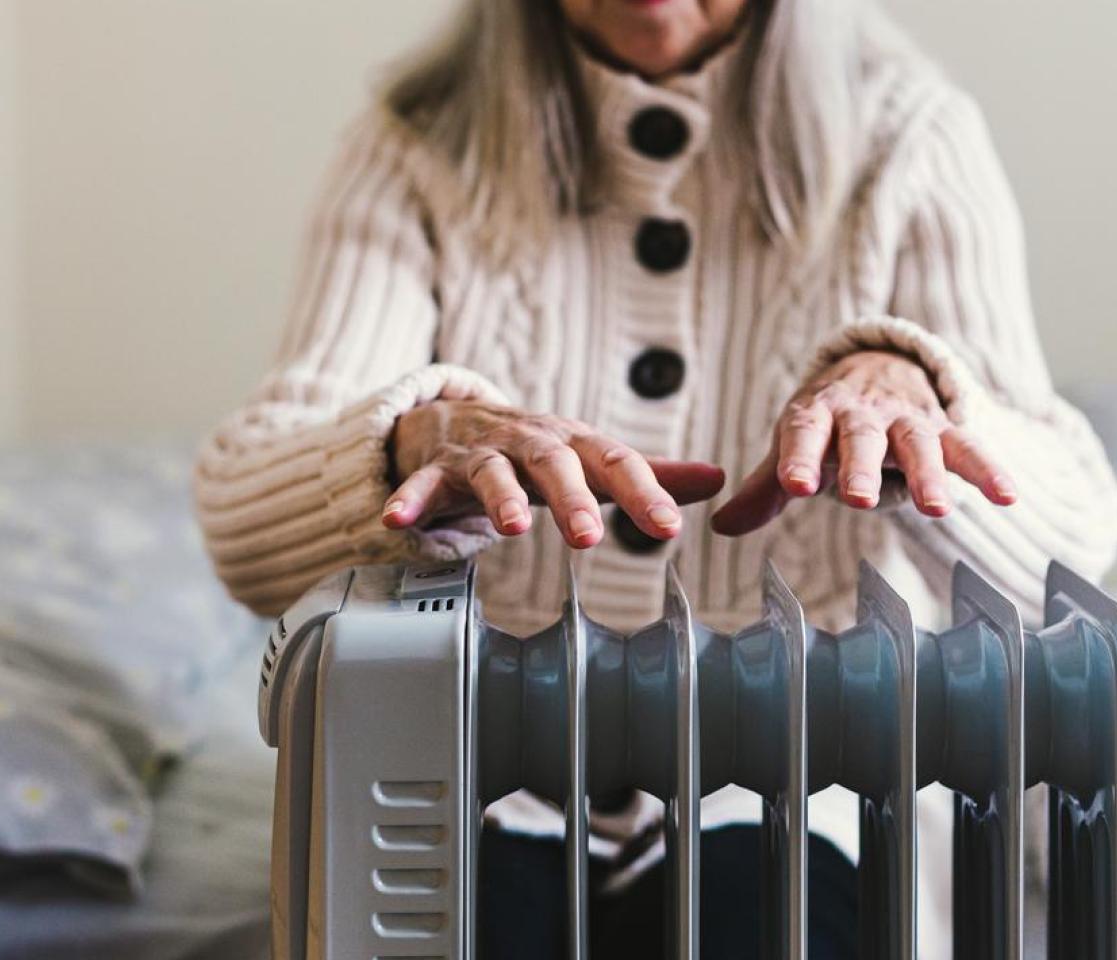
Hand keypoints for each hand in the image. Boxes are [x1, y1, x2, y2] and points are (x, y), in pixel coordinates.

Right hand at [383, 400, 726, 548]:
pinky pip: (422, 485)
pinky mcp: (437, 469)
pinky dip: (411, 501)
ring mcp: (481, 454)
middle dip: (572, 497)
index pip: (615, 462)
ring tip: (510, 529)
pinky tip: (399, 522)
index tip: (667, 527)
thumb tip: (717, 479)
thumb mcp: (590, 457)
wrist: (455, 419)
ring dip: (501, 498)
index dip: (643, 493)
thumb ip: (646, 474)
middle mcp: (530, 443)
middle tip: (589, 536)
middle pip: (554, 464)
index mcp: (574, 443)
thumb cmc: (535, 449)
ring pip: (492, 472)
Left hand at [711, 350, 1015, 535]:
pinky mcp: (944, 427)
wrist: (877, 368)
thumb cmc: (827, 421)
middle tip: (858, 500)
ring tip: (938, 510)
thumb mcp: (794, 444)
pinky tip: (1008, 496)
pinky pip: (969, 447)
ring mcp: (906, 418)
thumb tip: (721, 527)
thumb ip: (763, 489)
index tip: (794, 486)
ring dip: (929, 474)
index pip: (803, 433)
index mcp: (816, 414)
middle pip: (862, 438)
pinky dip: (989, 470)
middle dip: (861, 467)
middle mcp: (862, 413)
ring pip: (919, 442)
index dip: (798, 458)